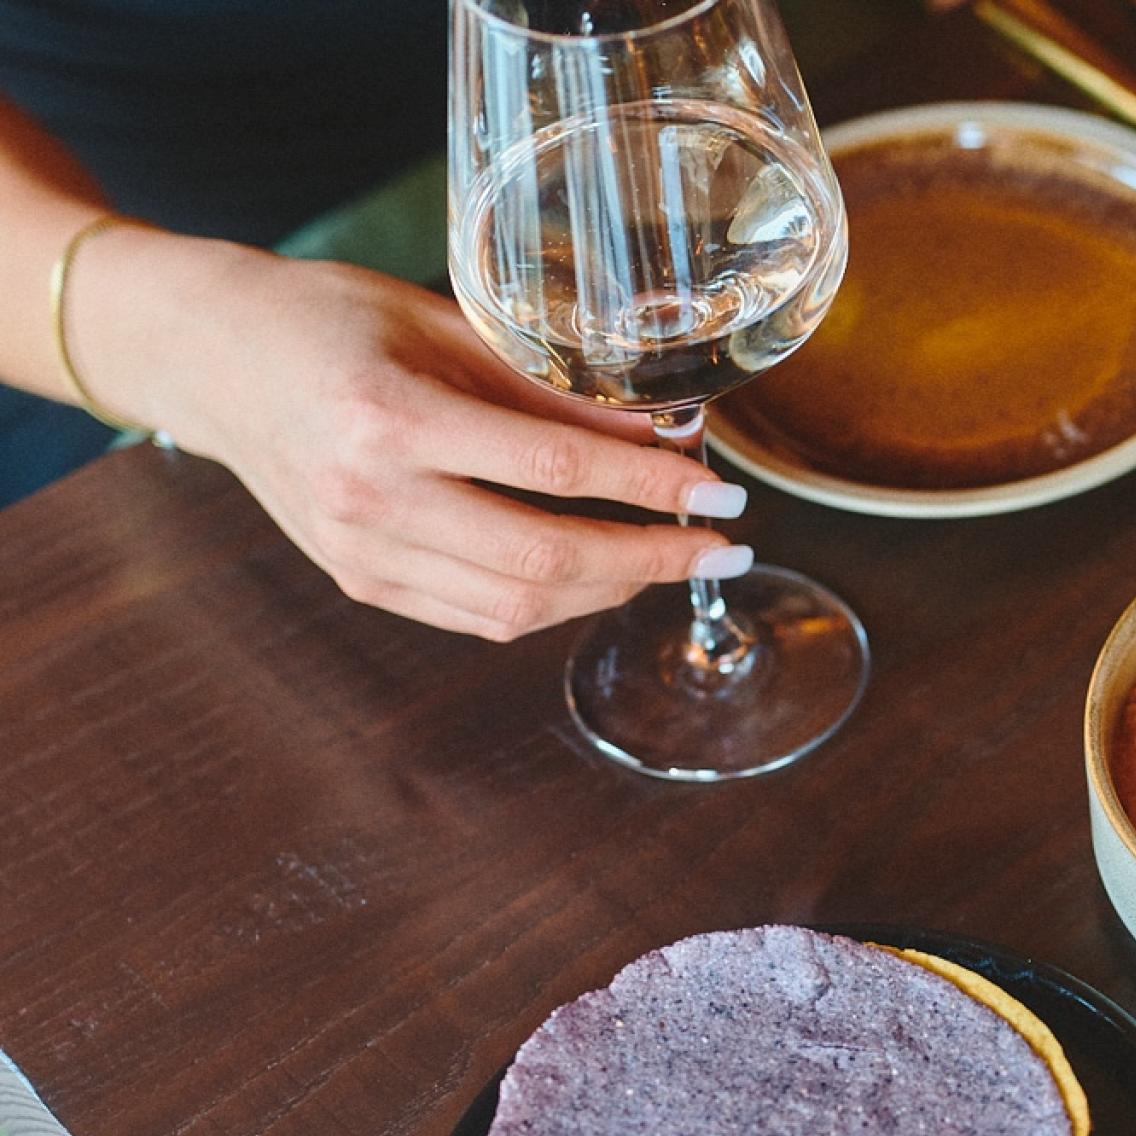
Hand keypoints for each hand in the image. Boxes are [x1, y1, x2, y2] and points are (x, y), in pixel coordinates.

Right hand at [84, 230, 751, 639]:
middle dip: (653, 557)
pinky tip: (603, 574)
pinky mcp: (358, 579)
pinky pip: (478, 615)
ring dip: (613, 587)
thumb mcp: (441, 322)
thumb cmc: (327, 319)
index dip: (652, 486)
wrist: (209, 358)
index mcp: (389, 417)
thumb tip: (664, 425)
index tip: (725, 490)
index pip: (554, 467)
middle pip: (544, 554)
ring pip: (517, 602)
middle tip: (724, 544)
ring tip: (673, 556)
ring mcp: (360, 550)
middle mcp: (370, 496)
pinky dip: (554, 602)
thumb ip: (549, 384)